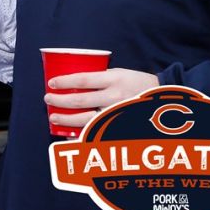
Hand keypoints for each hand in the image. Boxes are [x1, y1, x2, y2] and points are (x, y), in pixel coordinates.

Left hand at [43, 68, 158, 129]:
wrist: (161, 99)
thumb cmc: (136, 83)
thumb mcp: (120, 73)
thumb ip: (100, 78)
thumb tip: (73, 81)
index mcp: (114, 80)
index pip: (83, 80)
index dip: (65, 82)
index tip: (51, 83)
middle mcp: (115, 97)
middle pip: (80, 101)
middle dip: (60, 101)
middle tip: (48, 99)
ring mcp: (116, 114)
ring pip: (85, 119)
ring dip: (66, 119)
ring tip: (53, 116)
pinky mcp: (118, 126)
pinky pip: (96, 133)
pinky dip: (80, 135)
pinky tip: (69, 135)